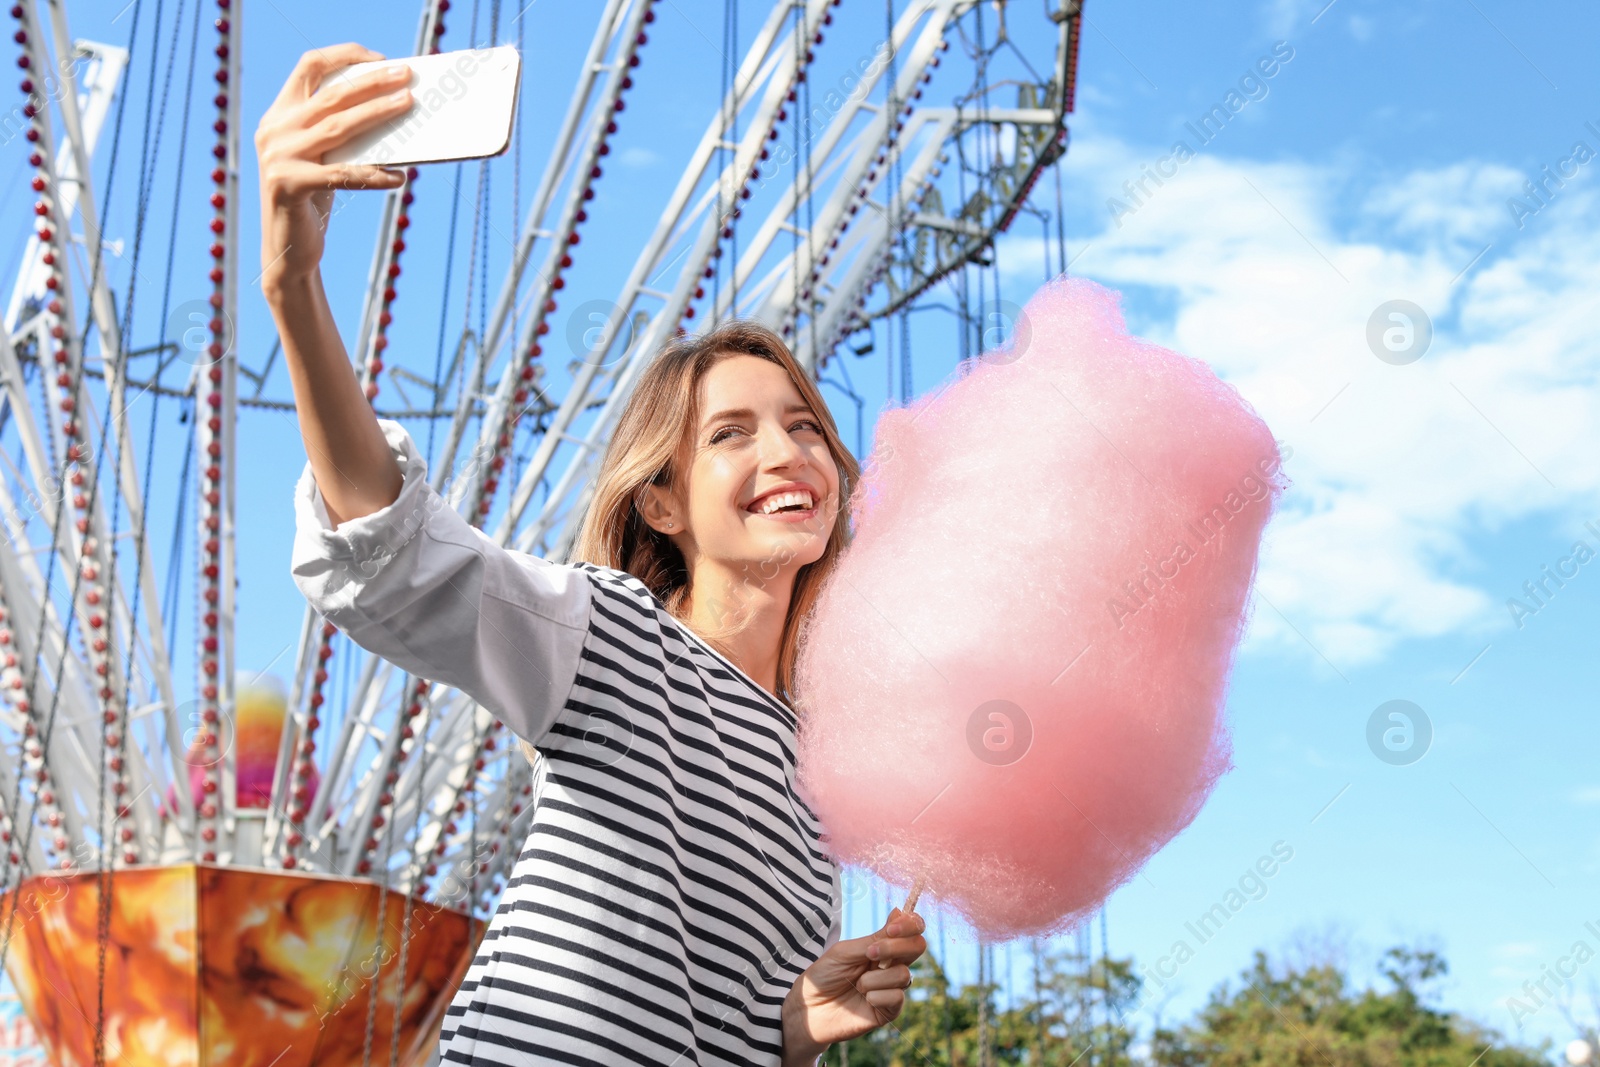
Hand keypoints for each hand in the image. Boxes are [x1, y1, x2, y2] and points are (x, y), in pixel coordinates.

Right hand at [254, 43, 411, 291]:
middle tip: (406, 76)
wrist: (288, 248)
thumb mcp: (322, 157)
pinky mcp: (288, 185)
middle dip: (372, 82)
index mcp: (279, 114)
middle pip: (330, 94)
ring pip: (338, 126)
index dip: (343, 56)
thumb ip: (340, 132)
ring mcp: (277, 156)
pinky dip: (374, 175)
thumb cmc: (313, 198)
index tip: (380, 59)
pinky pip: (342, 175)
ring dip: (378, 114)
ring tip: (408, 106)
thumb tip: (392, 108)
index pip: (308, 67)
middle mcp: (274, 129)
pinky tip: (399, 177)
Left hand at [782, 906, 927, 1064]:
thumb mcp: (846, 952)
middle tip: (870, 954)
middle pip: (917, 947)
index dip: (910, 925)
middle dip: (896, 947)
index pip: (911, 930)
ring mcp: (892, 987)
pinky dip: (876, 996)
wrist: (809, 1008)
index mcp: (882, 947)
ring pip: (903, 974)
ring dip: (875, 978)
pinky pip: (897, 997)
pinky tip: (863, 1000)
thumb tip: (900, 912)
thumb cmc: (824, 976)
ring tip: (856, 985)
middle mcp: (891, 965)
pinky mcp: (890, 1010)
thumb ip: (875, 938)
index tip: (892, 928)